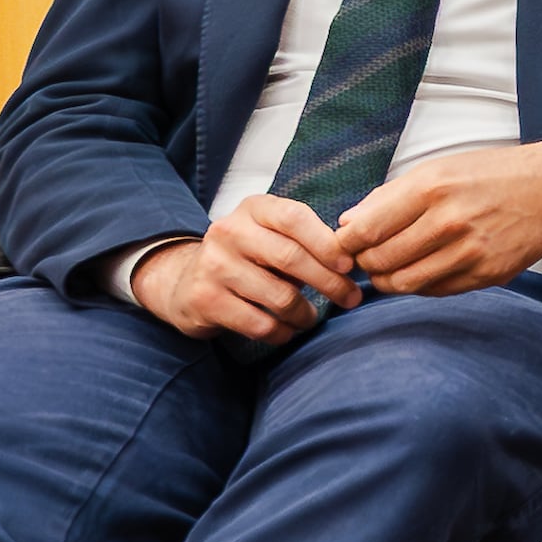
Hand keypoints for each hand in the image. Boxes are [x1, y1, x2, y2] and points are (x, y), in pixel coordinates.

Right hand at [132, 195, 367, 342]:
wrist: (186, 282)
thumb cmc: (249, 258)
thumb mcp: (272, 236)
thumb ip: (306, 240)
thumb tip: (355, 259)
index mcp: (253, 209)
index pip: (294, 218)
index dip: (326, 243)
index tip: (349, 265)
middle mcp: (229, 231)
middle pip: (290, 258)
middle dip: (329, 282)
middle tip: (350, 298)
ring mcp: (214, 265)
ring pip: (279, 297)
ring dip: (305, 314)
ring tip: (310, 317)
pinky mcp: (205, 299)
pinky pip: (260, 324)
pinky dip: (282, 332)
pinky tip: (286, 329)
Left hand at [335, 132, 541, 297]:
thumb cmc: (489, 174)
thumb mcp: (437, 169)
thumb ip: (389, 197)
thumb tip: (347, 225)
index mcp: (430, 188)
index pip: (365, 230)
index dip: (347, 244)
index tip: (347, 246)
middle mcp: (449, 221)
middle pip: (380, 261)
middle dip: (365, 264)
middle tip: (367, 260)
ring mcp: (471, 251)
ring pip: (405, 283)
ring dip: (388, 281)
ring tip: (390, 270)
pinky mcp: (488, 274)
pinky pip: (436, 291)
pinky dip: (419, 285)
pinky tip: (422, 271)